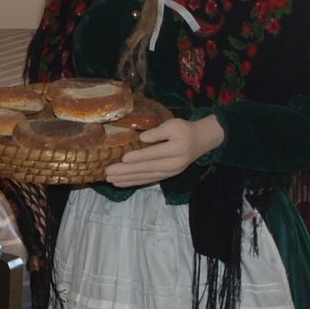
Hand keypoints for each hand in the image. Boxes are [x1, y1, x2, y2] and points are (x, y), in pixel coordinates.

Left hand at [103, 117, 223, 187]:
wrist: (201, 142)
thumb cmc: (184, 130)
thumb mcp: (173, 125)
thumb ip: (158, 132)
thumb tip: (142, 137)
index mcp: (176, 149)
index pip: (154, 154)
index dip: (139, 157)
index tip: (123, 158)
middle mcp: (173, 164)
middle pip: (147, 169)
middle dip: (126, 172)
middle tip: (108, 173)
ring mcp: (170, 173)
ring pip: (145, 177)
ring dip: (127, 179)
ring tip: (110, 180)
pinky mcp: (166, 176)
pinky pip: (148, 180)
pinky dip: (134, 182)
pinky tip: (121, 183)